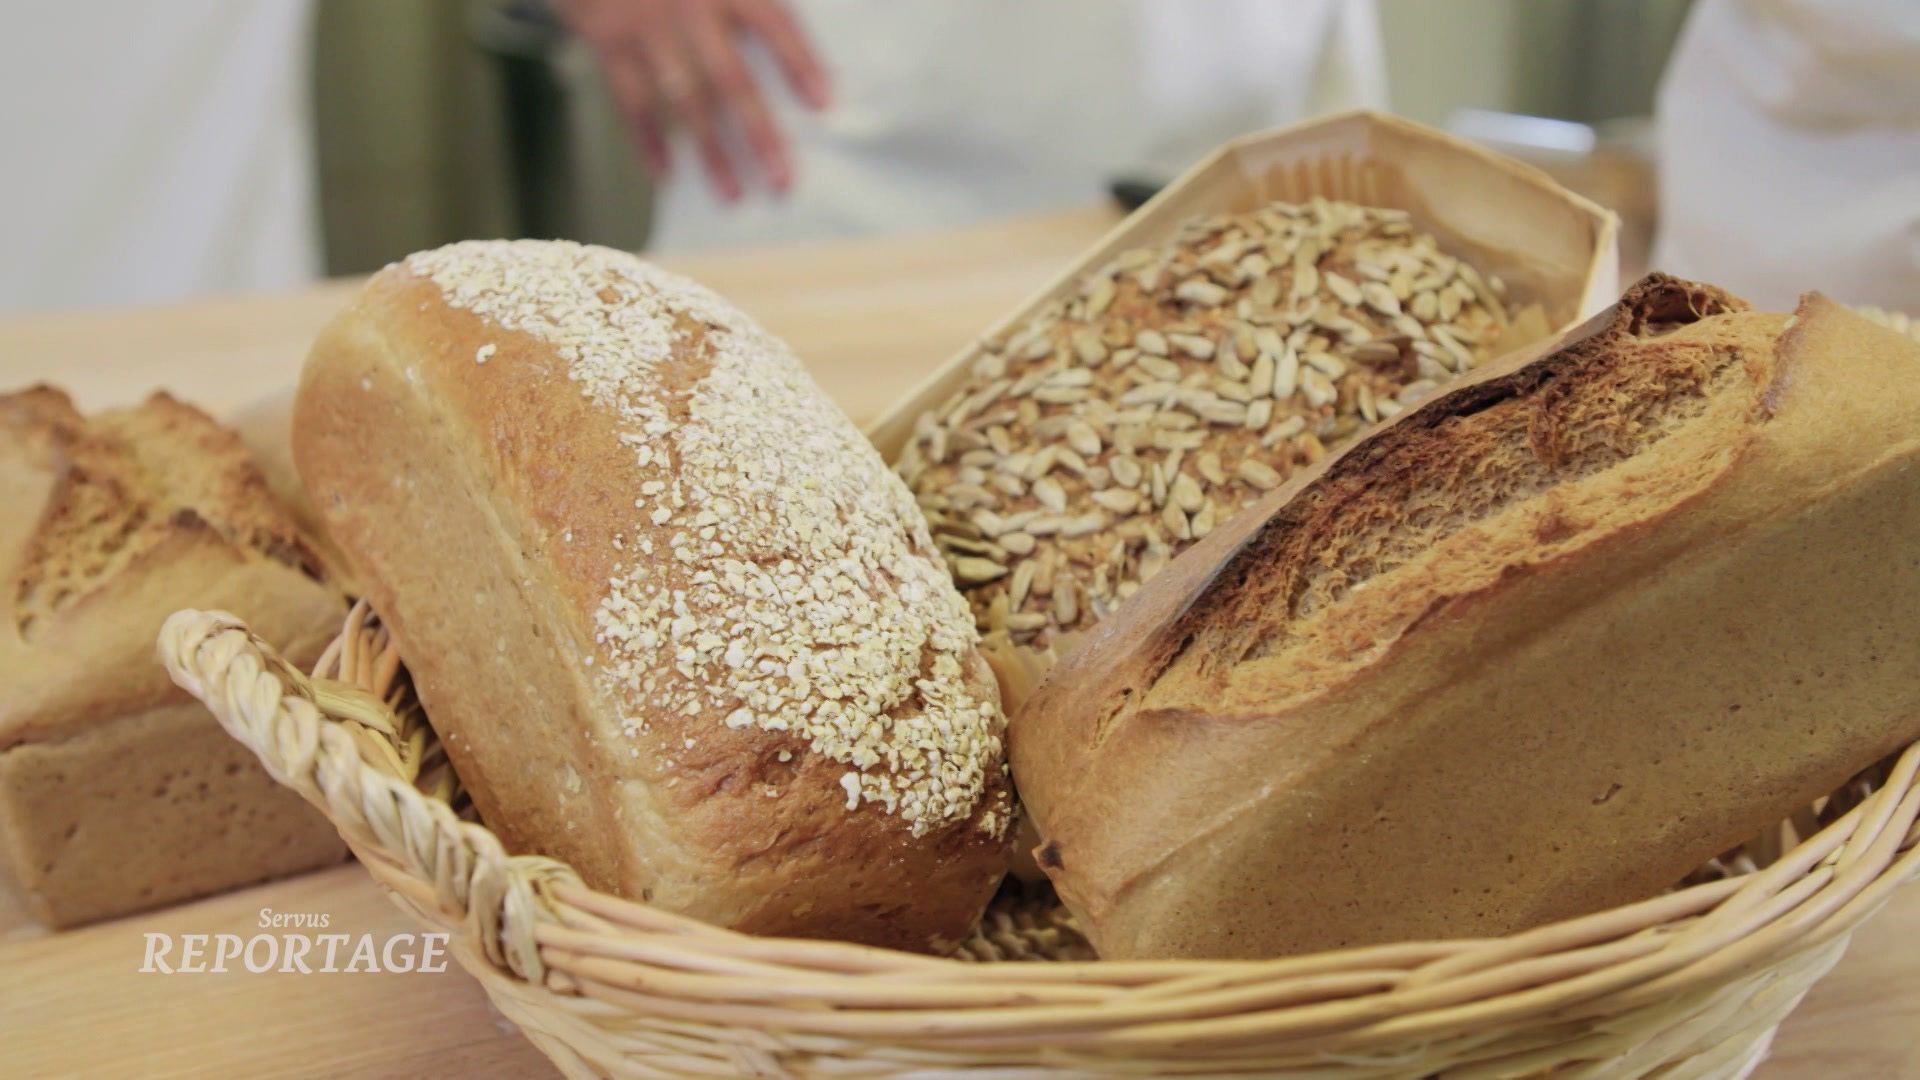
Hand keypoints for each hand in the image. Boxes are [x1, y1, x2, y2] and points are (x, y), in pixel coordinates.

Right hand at [555, 0, 829, 201]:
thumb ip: (754, 4)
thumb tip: (805, 62)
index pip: (773, 23)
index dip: (800, 62)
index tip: (824, 105)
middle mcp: (690, 5)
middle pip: (730, 77)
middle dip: (758, 133)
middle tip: (781, 182)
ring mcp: (647, 26)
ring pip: (684, 99)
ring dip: (710, 152)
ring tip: (733, 195)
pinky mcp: (608, 41)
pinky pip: (631, 100)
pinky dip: (648, 141)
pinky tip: (668, 176)